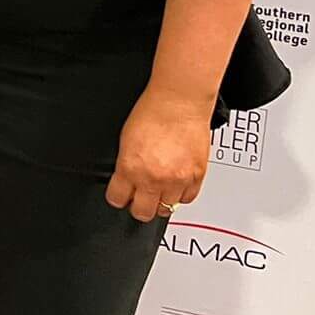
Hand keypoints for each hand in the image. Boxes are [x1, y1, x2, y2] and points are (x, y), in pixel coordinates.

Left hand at [105, 87, 211, 223]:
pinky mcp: (197, 177)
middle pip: (142, 212)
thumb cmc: (152, 113)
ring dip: (161, 200)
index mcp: (130, 167)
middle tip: (140, 197)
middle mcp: (153, 178)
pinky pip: (188, 198)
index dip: (118, 197)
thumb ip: (126, 165)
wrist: (179, 102)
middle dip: (138, 206)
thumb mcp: (125, 141)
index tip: (121, 195)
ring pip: (166, 208)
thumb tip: (126, 181)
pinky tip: (176, 183)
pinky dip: (181, 194)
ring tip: (160, 187)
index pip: (118, 199)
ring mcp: (177, 180)